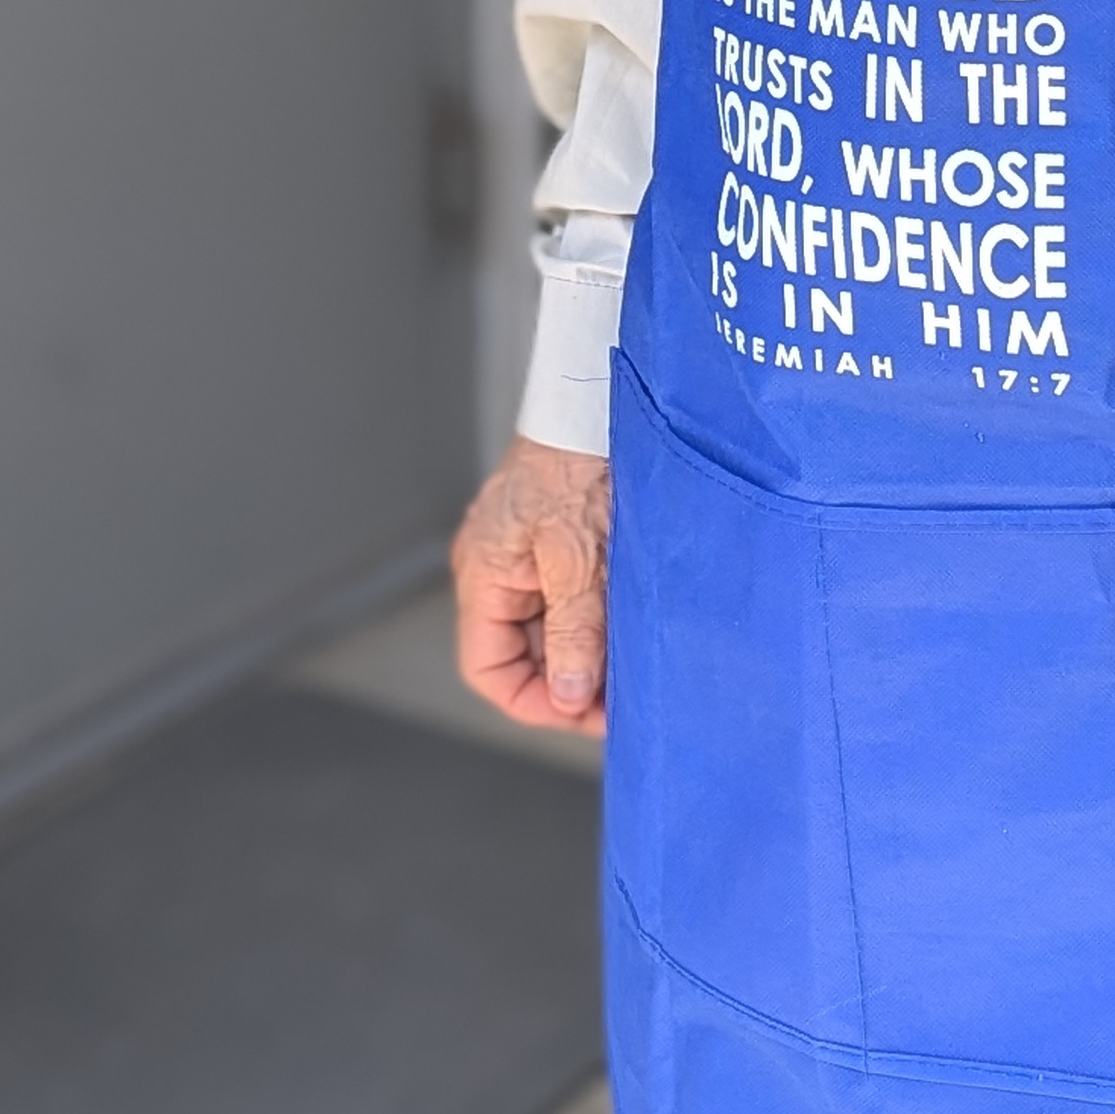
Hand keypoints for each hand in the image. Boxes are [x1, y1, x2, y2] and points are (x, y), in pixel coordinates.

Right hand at [452, 437, 612, 726]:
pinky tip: (630, 620)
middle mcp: (496, 570)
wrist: (596, 401)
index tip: (585, 712)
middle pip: (524, 654)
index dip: (534, 701)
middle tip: (623, 693)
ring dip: (589, 648)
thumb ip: (574, 630)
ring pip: (552, 628)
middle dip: (571, 677)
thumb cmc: (576, 462)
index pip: (488, 670)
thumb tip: (570, 696)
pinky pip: (570, 597)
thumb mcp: (577, 558)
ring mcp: (525, 556)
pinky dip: (597, 616)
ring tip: (632, 657)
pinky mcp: (557, 541)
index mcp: (482, 576)